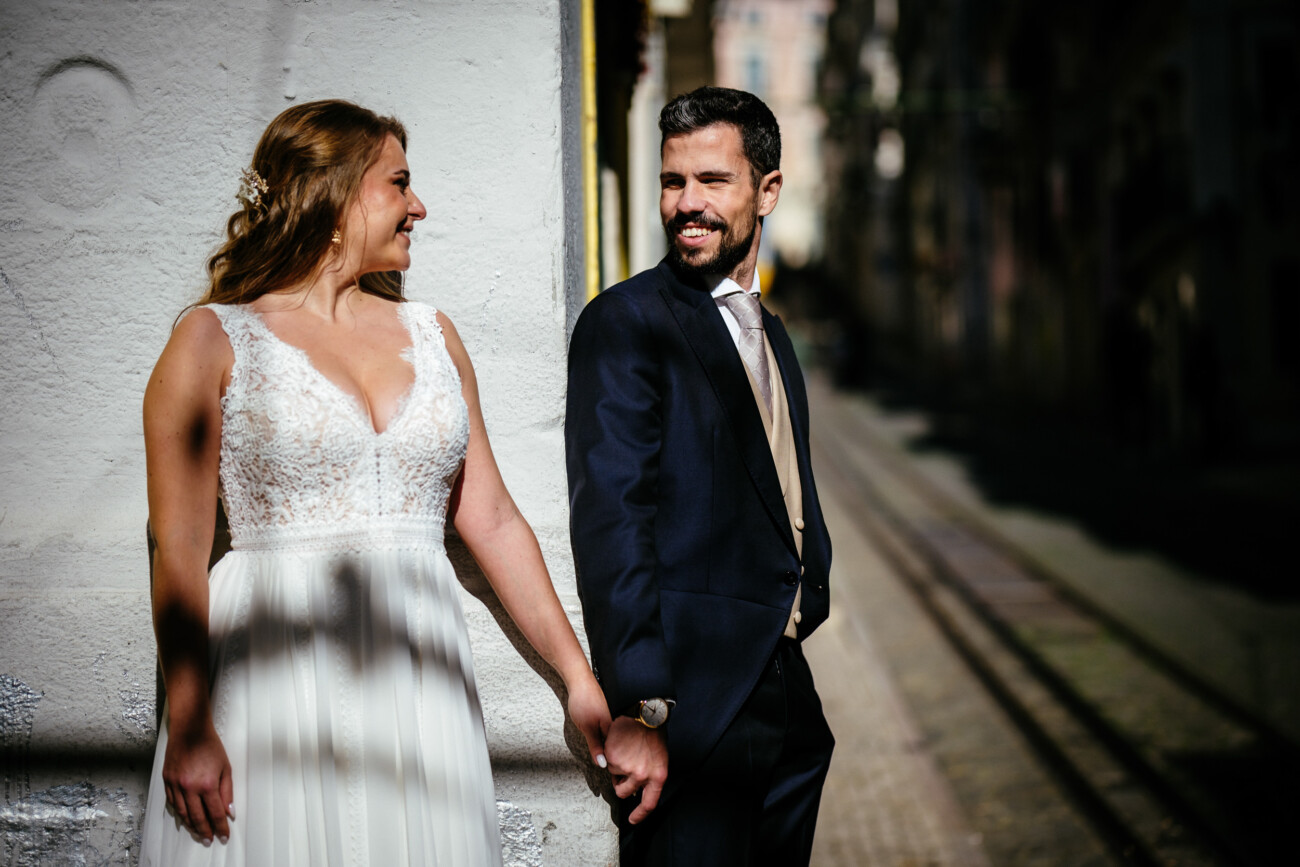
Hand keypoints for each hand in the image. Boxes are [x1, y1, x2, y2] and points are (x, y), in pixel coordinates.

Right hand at [162, 718, 233, 843]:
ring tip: (198, 832)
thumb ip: (227, 792)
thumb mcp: (225, 768)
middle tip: (209, 840)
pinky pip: (173, 803)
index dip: (220, 827)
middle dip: (204, 831)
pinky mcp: (167, 781)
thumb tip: (229, 811)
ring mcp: (175, 785)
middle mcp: (189, 787)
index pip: (215, 813)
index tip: (224, 836)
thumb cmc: (210, 746)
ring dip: (191, 825)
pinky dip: (180, 813)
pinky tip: (185, 817)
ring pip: (183, 813)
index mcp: (206, 784)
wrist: (189, 730)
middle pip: (197, 817)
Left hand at [566, 676, 610, 769]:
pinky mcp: (608, 713)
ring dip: (609, 745)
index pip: (617, 750)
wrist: (580, 680)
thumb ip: (595, 746)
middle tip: (608, 764)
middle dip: (613, 754)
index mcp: (613, 727)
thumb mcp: (586, 728)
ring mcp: (612, 717)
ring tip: (606, 752)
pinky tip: (602, 737)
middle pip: (617, 744)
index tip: (611, 770)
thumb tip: (602, 763)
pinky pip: (610, 729)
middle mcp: (616, 722)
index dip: (613, 761)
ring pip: (613, 736)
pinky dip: (606, 735)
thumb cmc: (583, 701)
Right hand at [604, 715, 668, 823]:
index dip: (640, 815)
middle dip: (621, 783)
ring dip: (616, 765)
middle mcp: (642, 775)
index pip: (649, 804)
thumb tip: (638, 789)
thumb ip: (651, 775)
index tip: (633, 820)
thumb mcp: (659, 757)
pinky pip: (606, 761)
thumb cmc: (654, 732)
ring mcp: (625, 766)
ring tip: (626, 747)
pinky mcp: (612, 757)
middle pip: (624, 792)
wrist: (645, 712)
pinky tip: (619, 741)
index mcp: (658, 776)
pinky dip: (609, 753)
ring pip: (613, 774)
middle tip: (625, 766)